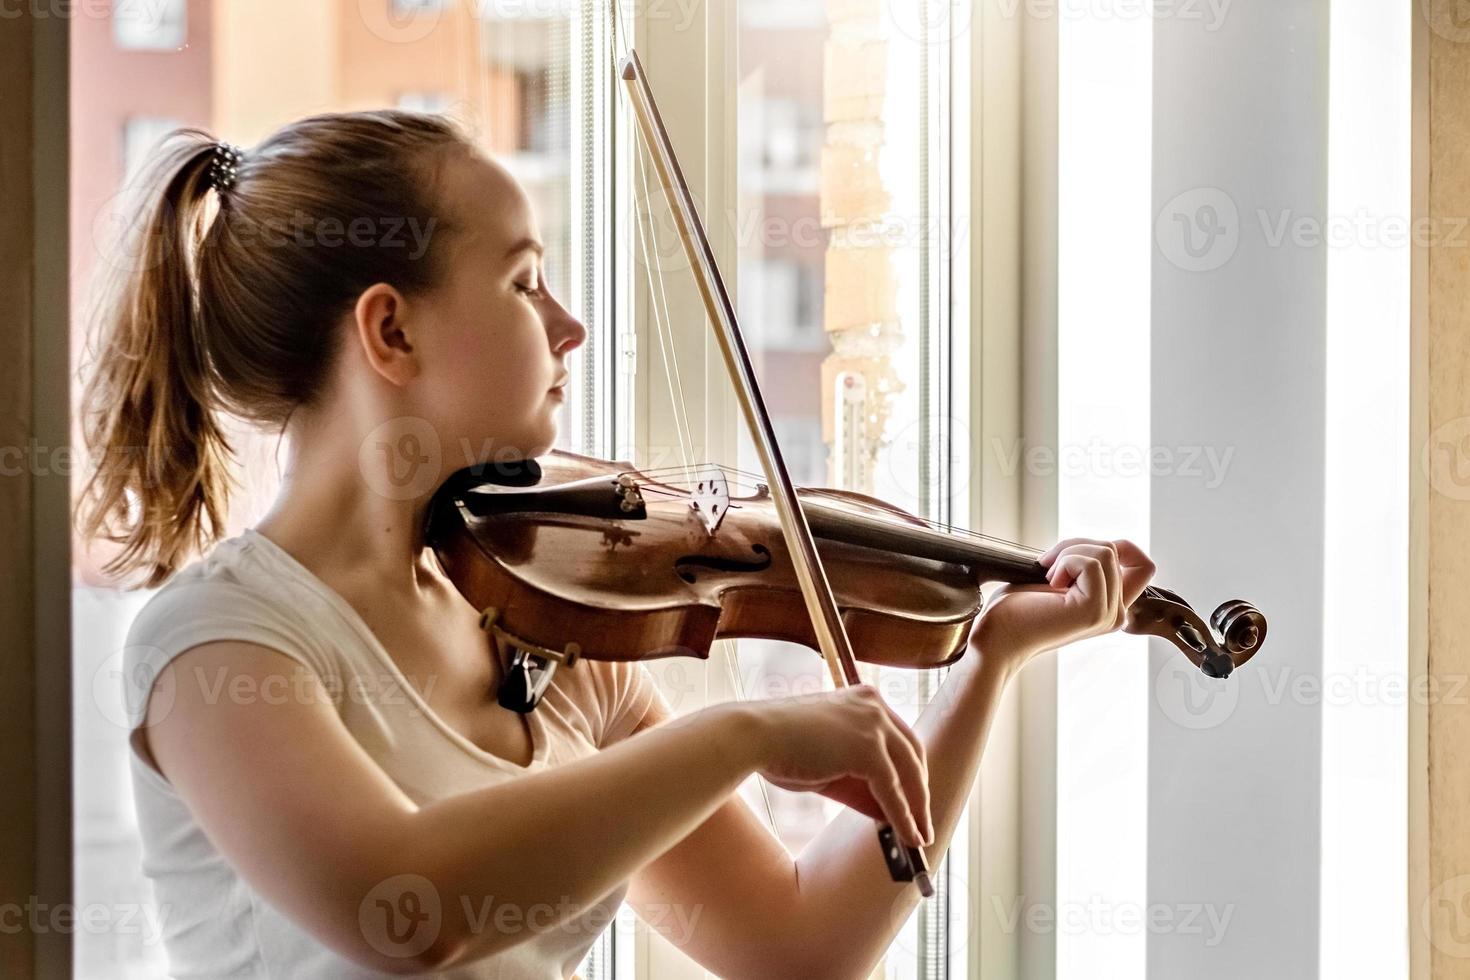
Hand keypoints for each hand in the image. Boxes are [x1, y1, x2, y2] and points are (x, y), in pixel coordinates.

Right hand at [743, 684, 931, 847]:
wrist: (753, 737)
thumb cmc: (780, 747)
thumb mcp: (828, 765)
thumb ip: (859, 784)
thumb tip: (887, 813)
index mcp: (864, 700)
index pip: (899, 739)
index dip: (909, 772)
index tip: (914, 798)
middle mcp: (875, 706)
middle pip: (912, 753)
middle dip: (919, 792)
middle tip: (922, 822)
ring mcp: (874, 726)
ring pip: (909, 774)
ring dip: (917, 809)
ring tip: (919, 837)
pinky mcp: (869, 750)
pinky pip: (893, 791)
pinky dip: (903, 817)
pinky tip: (908, 836)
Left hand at [968, 538, 1157, 672]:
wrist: (997, 637)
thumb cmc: (1018, 610)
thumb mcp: (1062, 579)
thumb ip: (1090, 566)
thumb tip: (1111, 545)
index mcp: (1109, 606)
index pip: (1144, 566)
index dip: (1121, 547)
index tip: (1080, 554)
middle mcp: (1115, 613)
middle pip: (1116, 549)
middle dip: (1075, 545)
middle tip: (1048, 566)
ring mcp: (1107, 613)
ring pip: (1105, 552)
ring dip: (1067, 553)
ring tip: (1047, 577)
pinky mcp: (1094, 610)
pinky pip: (1090, 562)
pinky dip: (1064, 563)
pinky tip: (1049, 585)